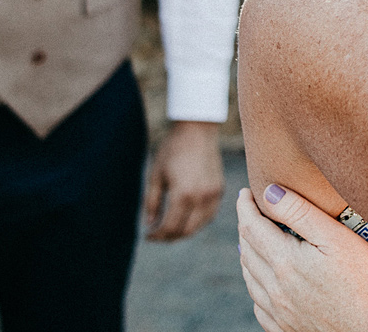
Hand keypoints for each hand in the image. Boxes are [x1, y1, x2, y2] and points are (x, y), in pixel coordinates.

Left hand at [145, 120, 224, 239]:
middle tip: (157, 235)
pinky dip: (197, 222)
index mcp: (183, 194)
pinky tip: (187, 219)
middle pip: (185, 231)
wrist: (197, 130)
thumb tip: (149, 224)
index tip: (147, 236)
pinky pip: (209, 215)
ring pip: (199, 226)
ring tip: (170, 229)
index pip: (169, 227)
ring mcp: (213, 195)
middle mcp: (201, 198)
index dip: (157, 235)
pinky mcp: (220, 190)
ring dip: (184, 232)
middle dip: (169, 237)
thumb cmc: (173, 150)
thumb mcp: (156, 175)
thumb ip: (152, 202)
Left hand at [237, 185, 367, 331]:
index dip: (245, 206)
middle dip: (245, 226)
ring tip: (252, 240)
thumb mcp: (336, 237)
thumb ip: (300, 212)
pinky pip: (258, 305)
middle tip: (249, 210)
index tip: (245, 192)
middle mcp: (275, 288)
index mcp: (284, 261)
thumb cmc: (364, 283)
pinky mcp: (286, 328)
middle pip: (247, 251)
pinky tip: (263, 282)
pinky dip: (255, 286)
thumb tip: (269, 192)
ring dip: (246, 254)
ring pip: (249, 278)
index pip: (251, 227)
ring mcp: (279, 312)